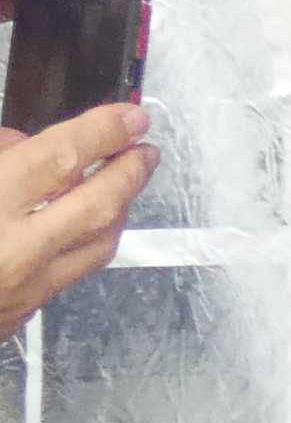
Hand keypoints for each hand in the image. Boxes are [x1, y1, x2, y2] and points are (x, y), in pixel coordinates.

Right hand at [0, 102, 148, 336]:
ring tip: (128, 178)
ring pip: (97, 244)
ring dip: (120, 208)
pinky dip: (93, 240)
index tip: (129, 113)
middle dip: (129, 173)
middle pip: (96, 206)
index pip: (58, 159)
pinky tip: (93, 223)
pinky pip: (76, 269)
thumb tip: (20, 144)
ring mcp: (25, 284)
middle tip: (146, 147)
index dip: (100, 132)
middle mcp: (13, 249)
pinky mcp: (25, 309)